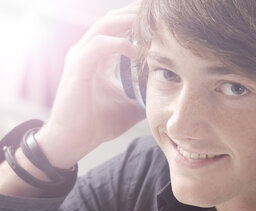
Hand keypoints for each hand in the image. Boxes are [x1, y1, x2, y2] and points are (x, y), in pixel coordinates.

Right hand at [36, 0, 144, 167]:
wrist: (74, 141)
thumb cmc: (98, 122)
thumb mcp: (130, 105)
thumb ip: (145, 93)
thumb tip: (170, 93)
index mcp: (98, 57)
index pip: (117, 28)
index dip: (136, 20)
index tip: (159, 20)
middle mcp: (87, 52)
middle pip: (111, 20)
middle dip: (134, 13)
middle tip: (157, 12)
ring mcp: (80, 58)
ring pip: (104, 26)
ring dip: (127, 21)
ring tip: (149, 23)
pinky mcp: (77, 68)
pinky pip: (98, 46)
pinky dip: (118, 44)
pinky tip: (136, 50)